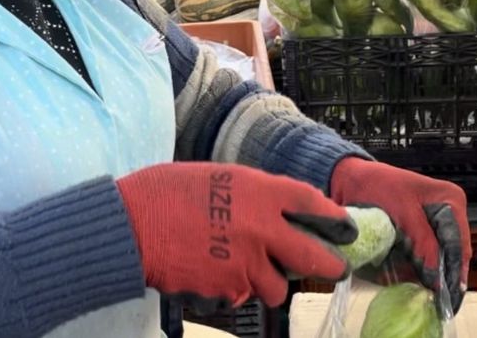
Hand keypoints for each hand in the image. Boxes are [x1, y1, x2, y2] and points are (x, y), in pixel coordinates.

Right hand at [117, 163, 355, 308]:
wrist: (131, 224)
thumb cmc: (166, 193)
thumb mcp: (218, 178)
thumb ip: (253, 196)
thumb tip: (277, 212)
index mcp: (258, 192)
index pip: (313, 204)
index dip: (334, 218)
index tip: (345, 228)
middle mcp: (260, 228)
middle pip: (313, 257)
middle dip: (329, 266)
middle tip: (335, 269)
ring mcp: (245, 263)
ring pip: (278, 288)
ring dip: (270, 283)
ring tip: (248, 270)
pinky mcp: (227, 290)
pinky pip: (243, 297)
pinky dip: (234, 291)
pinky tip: (212, 273)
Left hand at [330, 157, 469, 311]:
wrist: (351, 178)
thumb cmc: (376, 187)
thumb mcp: (403, 213)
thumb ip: (423, 243)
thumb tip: (437, 277)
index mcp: (450, 200)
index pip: (457, 242)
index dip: (453, 271)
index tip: (447, 297)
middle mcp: (449, 211)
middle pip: (453, 252)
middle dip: (446, 278)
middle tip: (443, 307)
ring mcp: (436, 222)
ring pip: (441, 256)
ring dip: (435, 276)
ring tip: (434, 301)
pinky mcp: (421, 231)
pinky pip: (427, 253)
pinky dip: (422, 268)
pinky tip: (420, 285)